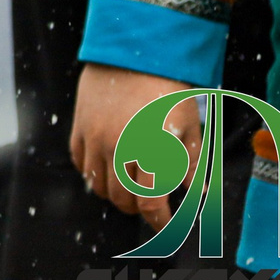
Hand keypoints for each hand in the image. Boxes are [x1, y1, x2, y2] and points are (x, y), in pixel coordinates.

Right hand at [72, 63, 199, 229]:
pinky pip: (80, 162)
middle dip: (137, 209)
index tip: (166, 226)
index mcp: (151, 151)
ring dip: (114, 193)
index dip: (159, 222)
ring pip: (97, 185)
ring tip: (127, 187)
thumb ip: (193, 167)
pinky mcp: (79, 127)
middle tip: (149, 204)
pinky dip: (92, 173)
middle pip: (121, 199)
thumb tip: (199, 197)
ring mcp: (95, 138)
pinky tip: (106, 169)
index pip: (150, 203)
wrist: (134, 54)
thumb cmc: (168, 91)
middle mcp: (119, 149)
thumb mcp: (189, 129)